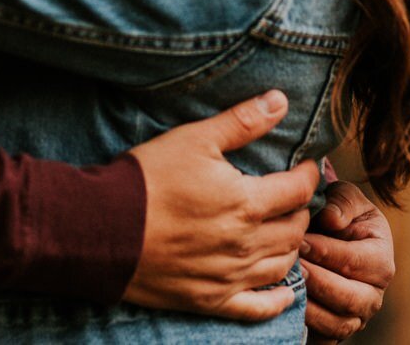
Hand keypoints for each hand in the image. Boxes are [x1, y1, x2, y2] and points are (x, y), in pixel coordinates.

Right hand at [123, 90, 320, 322]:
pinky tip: (284, 291)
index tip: (305, 166)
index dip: (308, 175)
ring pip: (282, 265)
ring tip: (284, 230)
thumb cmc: (147, 179)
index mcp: (247, 203)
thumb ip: (241, 122)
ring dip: (291, 246)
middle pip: (294, 229)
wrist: (101, 227)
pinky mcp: (209, 299)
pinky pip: (258, 308)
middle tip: (292, 196)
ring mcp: (229, 276)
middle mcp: (245, 244)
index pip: (298, 190)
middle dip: (299, 209)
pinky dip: (277, 300)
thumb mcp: (194, 139)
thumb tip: (280, 101)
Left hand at [299, 165, 393, 340]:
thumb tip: (331, 219)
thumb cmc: (335, 213)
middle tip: (293, 265)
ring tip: (287, 284)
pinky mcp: (335, 330)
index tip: (300, 240)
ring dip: (310, 305)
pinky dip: (305, 324)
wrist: (323, 236)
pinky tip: (285, 303)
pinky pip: (323, 337)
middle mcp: (373, 293)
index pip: (358, 262)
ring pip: (337, 323)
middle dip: (319, 281)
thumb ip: (341, 201)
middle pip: (352, 298)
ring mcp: (355, 316)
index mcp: (381, 259)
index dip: (328, 252)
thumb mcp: (343, 197)